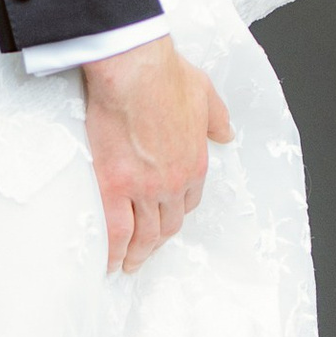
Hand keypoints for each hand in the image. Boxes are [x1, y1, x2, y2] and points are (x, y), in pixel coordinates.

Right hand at [79, 34, 232, 272]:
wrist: (136, 71)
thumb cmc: (167, 75)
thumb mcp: (205, 94)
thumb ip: (216, 118)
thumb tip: (226, 134)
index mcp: (195, 163)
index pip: (190, 200)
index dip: (177, 212)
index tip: (167, 219)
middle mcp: (173, 183)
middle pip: (168, 224)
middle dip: (158, 242)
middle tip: (146, 252)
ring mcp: (144, 188)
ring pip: (144, 234)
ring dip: (137, 254)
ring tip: (127, 265)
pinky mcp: (115, 187)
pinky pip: (116, 230)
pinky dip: (114, 250)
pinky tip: (109, 261)